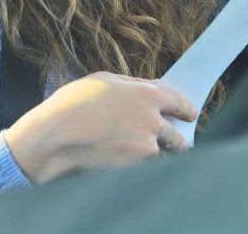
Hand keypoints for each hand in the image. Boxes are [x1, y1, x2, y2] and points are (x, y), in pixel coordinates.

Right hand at [3, 72, 196, 182]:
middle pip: (176, 134)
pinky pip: (146, 166)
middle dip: (177, 139)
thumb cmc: (74, 103)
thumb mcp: (104, 81)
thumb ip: (132, 84)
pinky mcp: (135, 166)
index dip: (186, 108)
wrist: (56, 136)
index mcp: (146, 94)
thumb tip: (151, 86)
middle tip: (176, 142)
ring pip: (162, 153)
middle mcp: (152, 120)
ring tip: (144, 154)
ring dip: (158, 154)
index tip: (191, 114)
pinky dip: (141, 165)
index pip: (178, 101)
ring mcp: (146, 146)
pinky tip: (126, 161)